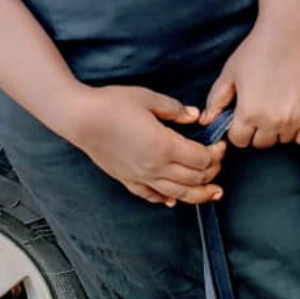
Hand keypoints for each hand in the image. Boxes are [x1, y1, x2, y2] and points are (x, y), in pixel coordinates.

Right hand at [69, 85, 225, 206]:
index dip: (215, 154)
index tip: (219, 144)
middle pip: (194, 179)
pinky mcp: (127, 179)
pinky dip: (166, 199)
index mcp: (164, 145)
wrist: (80, 118)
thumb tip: (195, 116)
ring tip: (213, 194)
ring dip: (199, 195)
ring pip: (177, 194)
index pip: (200, 159)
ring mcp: (141, 176)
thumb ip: (174, 109)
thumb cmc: (112, 104)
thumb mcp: (147, 98)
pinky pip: (151, 195)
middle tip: (217, 163)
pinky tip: (172, 200)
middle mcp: (155, 166)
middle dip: (211, 173)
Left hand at [201, 23, 299, 147]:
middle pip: (260, 143)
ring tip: (274, 108)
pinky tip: (291, 115)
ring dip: (276, 130)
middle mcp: (272, 121)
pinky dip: (297, 131)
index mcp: (249, 112)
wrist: (287, 36)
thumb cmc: (255, 52)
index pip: (239, 140)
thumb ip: (216, 100)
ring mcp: (294, 119)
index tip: (240, 118)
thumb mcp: (229, 73)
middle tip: (257, 110)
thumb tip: (206, 120)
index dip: (236, 130)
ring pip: (281, 140)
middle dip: (255, 130)